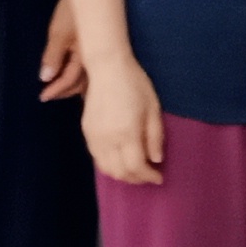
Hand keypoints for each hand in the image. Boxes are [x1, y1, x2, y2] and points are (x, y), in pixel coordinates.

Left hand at [36, 0, 87, 102]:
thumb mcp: (59, 33)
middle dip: (65, 91)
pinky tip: (77, 77)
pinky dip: (81, 77)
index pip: (69, 80)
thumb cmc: (72, 12)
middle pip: (81, 83)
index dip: (55, 90)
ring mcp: (96, 53)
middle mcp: (94, 59)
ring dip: (74, 86)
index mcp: (85, 57)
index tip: (42, 97)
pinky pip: (89, 69)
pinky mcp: (96, 47)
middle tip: (49, 95)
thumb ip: (53, 57)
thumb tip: (45, 78)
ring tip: (63, 91)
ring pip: (87, 78)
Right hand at [80, 51, 164, 188]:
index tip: (159, 177)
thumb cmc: (135, 84)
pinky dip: (109, 165)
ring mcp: (94, 137)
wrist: (107, 68)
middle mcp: (108, 139)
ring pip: (105, 169)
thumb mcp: (153, 108)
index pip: (136, 167)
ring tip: (135, 170)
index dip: (149, 176)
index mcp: (127, 133)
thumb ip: (155, 137)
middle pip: (120, 172)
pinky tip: (120, 159)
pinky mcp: (86, 132)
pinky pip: (96, 158)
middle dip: (136, 179)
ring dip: (121, 175)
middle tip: (148, 175)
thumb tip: (156, 160)